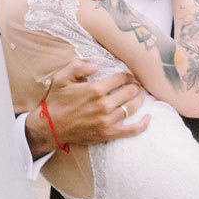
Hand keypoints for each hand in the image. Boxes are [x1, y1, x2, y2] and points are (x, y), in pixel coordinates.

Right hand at [30, 60, 147, 154]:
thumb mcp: (61, 78)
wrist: (50, 127)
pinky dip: (143, 125)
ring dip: (139, 99)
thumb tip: (97, 64)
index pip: (120, 78)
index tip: (128, 76)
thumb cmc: (56, 101)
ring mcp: (107, 121)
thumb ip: (78, 66)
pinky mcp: (108, 134)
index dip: (127, 75)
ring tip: (138, 96)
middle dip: (135, 86)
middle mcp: (103, 105)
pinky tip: (148, 118)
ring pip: (132, 107)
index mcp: (94, 90)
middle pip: (130, 92)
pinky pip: (131, 130)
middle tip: (135, 85)